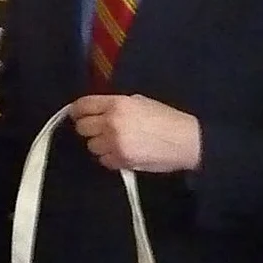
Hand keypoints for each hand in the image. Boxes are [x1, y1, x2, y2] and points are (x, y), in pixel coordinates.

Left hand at [67, 94, 202, 172]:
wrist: (185, 141)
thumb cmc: (166, 118)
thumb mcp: (140, 101)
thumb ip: (116, 106)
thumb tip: (97, 111)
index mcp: (117, 104)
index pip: (83, 105)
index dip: (77, 110)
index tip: (77, 114)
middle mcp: (111, 122)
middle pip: (82, 128)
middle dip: (89, 129)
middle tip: (100, 130)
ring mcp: (114, 144)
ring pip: (91, 146)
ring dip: (100, 145)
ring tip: (115, 143)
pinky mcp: (120, 161)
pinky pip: (103, 160)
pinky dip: (109, 158)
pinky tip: (122, 153)